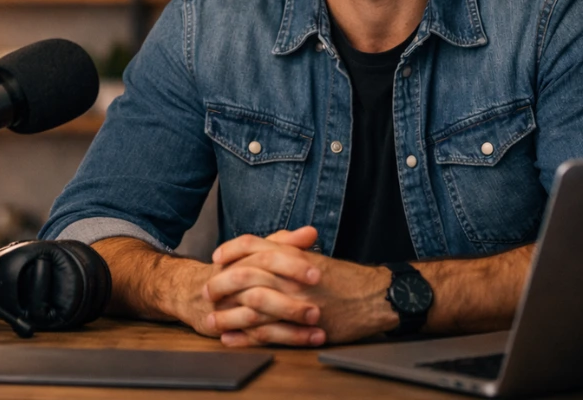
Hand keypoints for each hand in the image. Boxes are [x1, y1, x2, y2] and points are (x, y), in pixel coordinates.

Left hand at [206, 228, 394, 346]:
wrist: (374, 296)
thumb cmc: (347, 278)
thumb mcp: (315, 258)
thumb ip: (290, 250)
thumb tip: (266, 247)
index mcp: (294, 254)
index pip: (253, 245)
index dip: (231, 250)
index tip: (216, 257)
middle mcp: (291, 275)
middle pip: (244, 274)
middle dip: (220, 283)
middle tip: (208, 290)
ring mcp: (295, 300)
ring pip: (250, 305)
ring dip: (227, 313)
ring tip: (212, 319)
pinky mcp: (301, 326)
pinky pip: (265, 332)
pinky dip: (243, 336)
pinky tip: (230, 338)